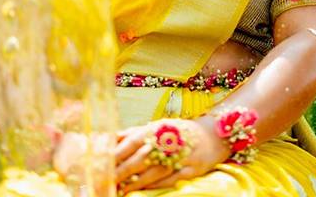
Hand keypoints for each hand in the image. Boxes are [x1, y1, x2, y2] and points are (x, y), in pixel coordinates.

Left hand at [114, 116, 230, 193]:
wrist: (214, 134)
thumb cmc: (180, 131)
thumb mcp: (158, 126)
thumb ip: (134, 133)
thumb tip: (110, 138)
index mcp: (158, 128)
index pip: (132, 141)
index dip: (117, 153)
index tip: (102, 163)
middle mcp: (170, 141)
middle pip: (141, 159)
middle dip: (122, 171)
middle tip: (107, 180)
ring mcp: (182, 156)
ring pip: (155, 172)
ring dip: (136, 182)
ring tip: (122, 189)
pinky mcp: (192, 169)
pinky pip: (171, 180)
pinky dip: (155, 185)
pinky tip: (143, 189)